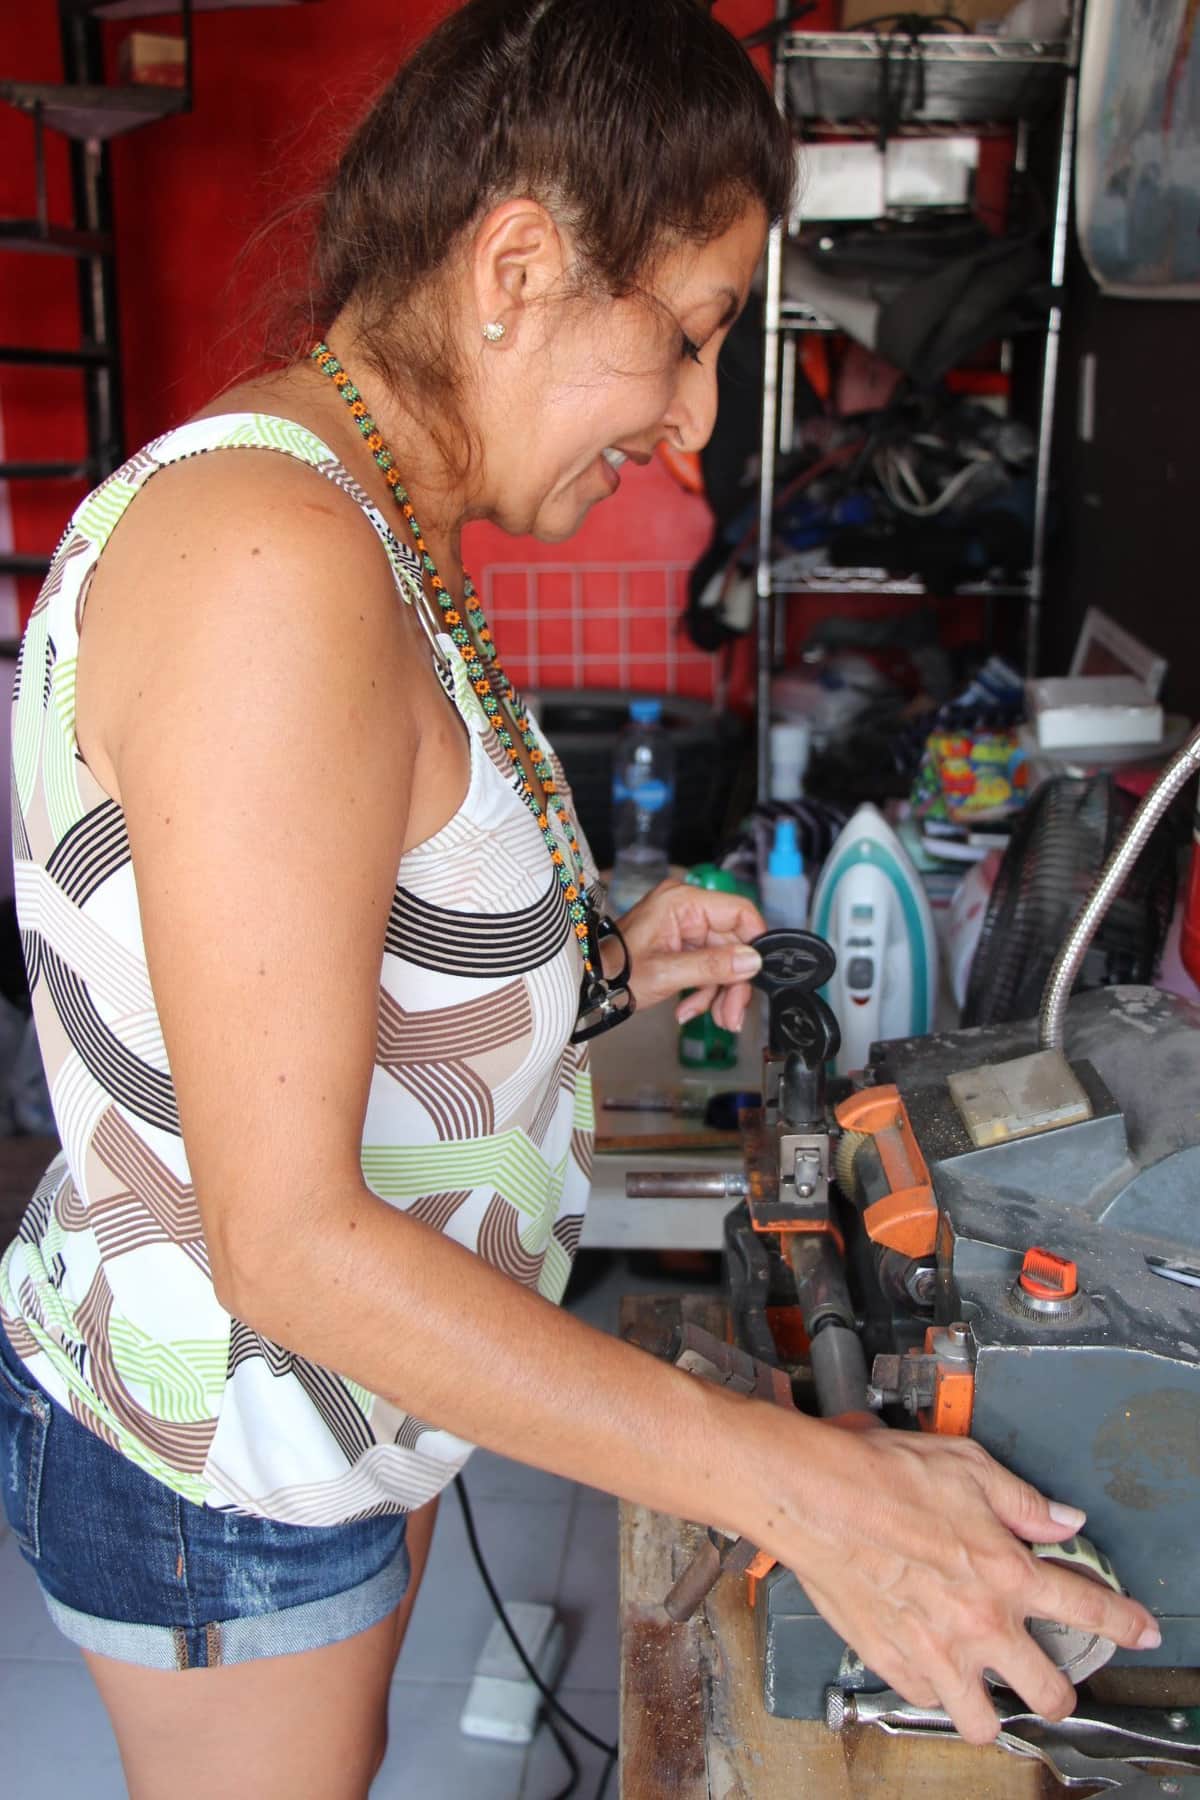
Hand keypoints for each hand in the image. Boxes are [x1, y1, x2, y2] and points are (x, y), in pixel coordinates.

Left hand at [611, 879, 764, 1029]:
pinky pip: (707, 966)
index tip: (759, 975)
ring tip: (716, 1019)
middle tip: (732, 1016)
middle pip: (733, 943)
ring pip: (724, 959)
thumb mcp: (666, 973)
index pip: (739, 912)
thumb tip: (752, 961)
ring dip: (720, 992)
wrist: (588, 983)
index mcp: (683, 902)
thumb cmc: (615, 971)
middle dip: (734, 982)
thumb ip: (712, 966)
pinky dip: (704, 990)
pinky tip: (689, 1010)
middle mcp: (687, 909)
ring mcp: (684, 927)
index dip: (755, 943)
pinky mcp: (681, 944)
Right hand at [755, 1418, 1160, 1744]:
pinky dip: (934, 1689)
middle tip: (1054, 1683)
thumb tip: (1061, 1519)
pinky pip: (927, 1700)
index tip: (1141, 1633)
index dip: (1125, 1625)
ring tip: (989, 1690)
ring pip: (985, 1721)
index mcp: (1005, 1571)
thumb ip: (1022, 1500)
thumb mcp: (967, 1465)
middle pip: (1048, 1692)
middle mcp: (978, 1622)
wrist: (813, 1496)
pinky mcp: (892, 1663)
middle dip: (1061, 1691)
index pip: (1088, 1609)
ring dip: (993, 1708)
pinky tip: (931, 1663)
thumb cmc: (880, 1474)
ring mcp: (935, 1652)